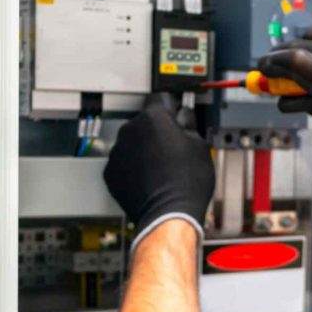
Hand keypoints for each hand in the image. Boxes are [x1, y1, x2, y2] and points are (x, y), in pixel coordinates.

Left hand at [104, 93, 214, 245]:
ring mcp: (118, 151)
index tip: (177, 113)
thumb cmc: (186, 183)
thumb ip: (189, 124)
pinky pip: (123, 162)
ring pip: (132, 142)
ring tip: (162, 166)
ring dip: (144, 148)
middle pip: (145, 121)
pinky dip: (133, 167)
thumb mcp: (200, 145)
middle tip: (174, 147)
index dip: (172, 106)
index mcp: (154, 118)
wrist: (169, 214)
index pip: (161, 97)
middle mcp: (131, 130)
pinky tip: (150, 177)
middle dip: (157, 130)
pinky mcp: (111, 172)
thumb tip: (184, 117)